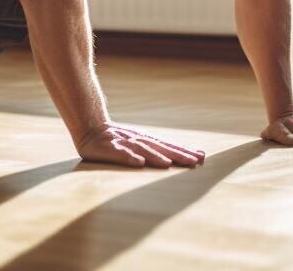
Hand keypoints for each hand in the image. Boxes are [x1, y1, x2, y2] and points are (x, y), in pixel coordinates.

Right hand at [75, 122, 206, 168]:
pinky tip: (139, 163)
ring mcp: (124, 143)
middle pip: (161, 148)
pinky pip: (120, 153)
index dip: (185, 151)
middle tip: (195, 161)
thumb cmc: (116, 140)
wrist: (90, 128)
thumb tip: (174, 160)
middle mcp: (138, 140)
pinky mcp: (109, 148)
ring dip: (156, 157)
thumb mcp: (136, 144)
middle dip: (178, 154)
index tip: (202, 157)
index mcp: (146, 141)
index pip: (169, 146)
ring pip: (143, 150)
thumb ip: (153, 151)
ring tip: (169, 164)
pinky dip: (129, 157)